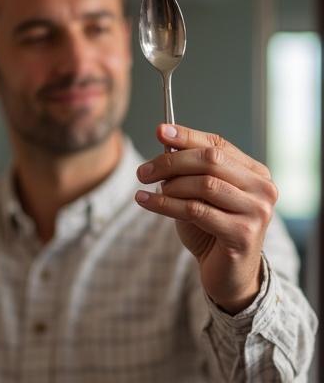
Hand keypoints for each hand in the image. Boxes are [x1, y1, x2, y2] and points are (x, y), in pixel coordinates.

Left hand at [135, 124, 277, 314]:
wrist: (228, 274)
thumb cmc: (211, 228)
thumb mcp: (198, 193)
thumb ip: (189, 169)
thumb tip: (164, 139)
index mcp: (254, 172)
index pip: (217, 144)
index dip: (187, 136)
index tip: (159, 131)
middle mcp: (263, 188)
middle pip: (210, 160)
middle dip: (171, 161)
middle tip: (143, 171)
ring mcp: (257, 211)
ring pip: (203, 184)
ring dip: (169, 186)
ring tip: (148, 190)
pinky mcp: (243, 234)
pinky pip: (196, 210)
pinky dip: (164, 204)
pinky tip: (145, 202)